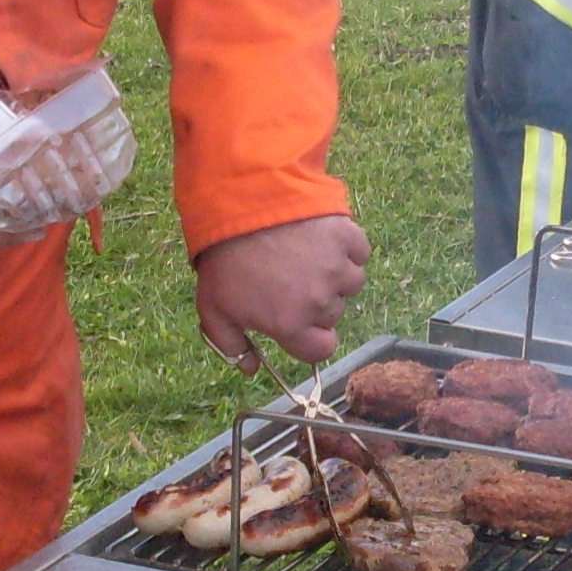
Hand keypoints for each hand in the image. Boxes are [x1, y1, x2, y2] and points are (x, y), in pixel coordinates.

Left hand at [193, 211, 371, 370]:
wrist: (241, 201)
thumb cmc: (225, 258)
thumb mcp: (213, 308)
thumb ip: (232, 346)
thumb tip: (251, 369)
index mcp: (290, 324)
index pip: (322, 349)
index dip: (310, 337)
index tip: (297, 322)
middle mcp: (321, 301)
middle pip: (333, 314)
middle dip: (316, 302)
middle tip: (290, 279)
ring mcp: (338, 268)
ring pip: (350, 283)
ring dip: (334, 275)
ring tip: (306, 256)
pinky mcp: (348, 237)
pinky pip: (358, 253)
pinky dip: (346, 248)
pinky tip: (321, 239)